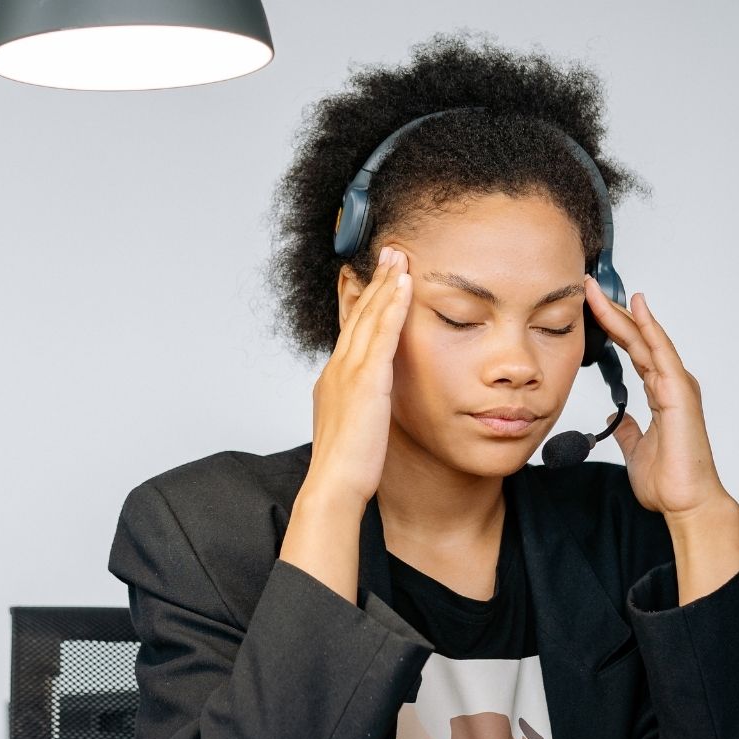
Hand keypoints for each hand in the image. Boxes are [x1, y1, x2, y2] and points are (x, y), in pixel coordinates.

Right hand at [304, 244, 412, 507]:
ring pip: (369, 316)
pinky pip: (382, 334)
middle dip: (375, 281)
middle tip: (389, 252)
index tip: (374, 278)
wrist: (334, 486)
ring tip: (400, 257)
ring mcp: (349, 372)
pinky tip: (405, 286)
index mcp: (333, 380)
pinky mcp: (366, 380)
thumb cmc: (345, 468)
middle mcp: (337, 369)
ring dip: (386, 283)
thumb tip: (367, 404)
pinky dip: (393, 306)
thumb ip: (358, 407)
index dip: (363, 301)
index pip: (350, 330)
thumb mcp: (351, 428)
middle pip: (357, 314)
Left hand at [584, 282, 734, 521]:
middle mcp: (670, 383)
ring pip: (646, 338)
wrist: (686, 502)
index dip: (611, 328)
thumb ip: (629, 430)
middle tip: (587, 287)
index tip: (589, 309)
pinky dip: (649, 327)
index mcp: (661, 393)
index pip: (632, 350)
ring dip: (623, 313)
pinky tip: (636, 307)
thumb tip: (617, 419)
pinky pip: (661, 353)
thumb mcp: (636, 449)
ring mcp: (677, 385)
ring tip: (599, 291)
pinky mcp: (679, 392)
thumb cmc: (670, 480)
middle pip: (637, 338)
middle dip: (612, 312)